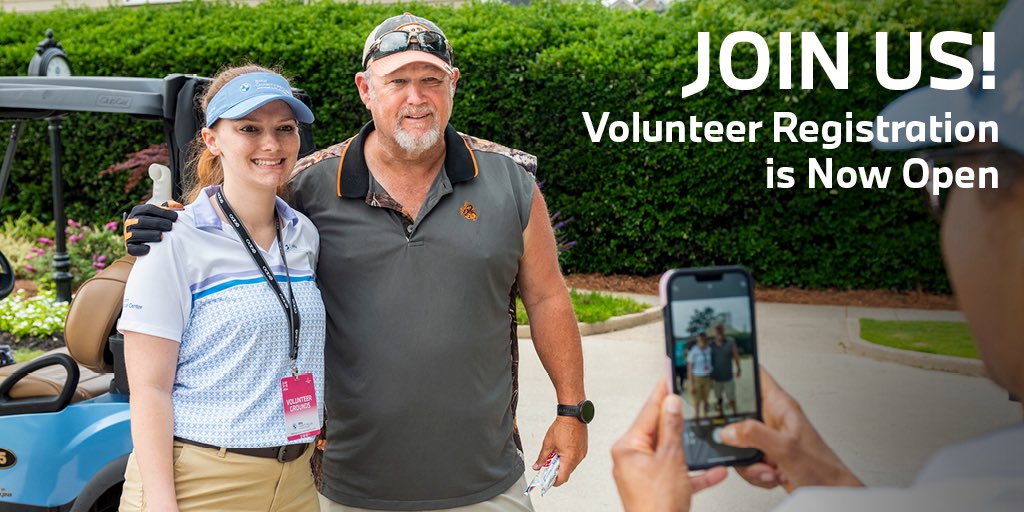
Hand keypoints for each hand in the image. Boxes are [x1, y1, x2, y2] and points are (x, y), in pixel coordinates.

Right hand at [123, 202, 180, 255]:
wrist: (146, 239)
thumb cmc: (157, 224)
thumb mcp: (161, 214)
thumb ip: (169, 209)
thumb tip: (179, 206)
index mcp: (137, 211)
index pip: (149, 209)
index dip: (163, 212)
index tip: (176, 217)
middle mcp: (130, 222)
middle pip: (142, 220)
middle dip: (157, 223)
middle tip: (170, 226)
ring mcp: (128, 234)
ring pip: (135, 234)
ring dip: (149, 235)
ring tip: (161, 236)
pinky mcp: (129, 247)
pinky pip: (132, 248)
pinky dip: (139, 248)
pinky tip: (149, 248)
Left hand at [533, 416, 587, 485]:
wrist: (572, 415)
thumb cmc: (562, 427)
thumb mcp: (548, 444)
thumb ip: (542, 458)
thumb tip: (537, 466)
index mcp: (569, 459)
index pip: (562, 478)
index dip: (554, 481)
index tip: (548, 480)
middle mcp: (578, 458)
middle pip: (567, 472)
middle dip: (557, 471)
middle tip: (549, 465)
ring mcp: (582, 453)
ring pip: (571, 465)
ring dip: (563, 464)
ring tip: (555, 454)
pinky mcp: (584, 449)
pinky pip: (576, 458)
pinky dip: (568, 458)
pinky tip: (562, 450)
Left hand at [612, 380, 726, 511]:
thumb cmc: (656, 505)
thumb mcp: (670, 458)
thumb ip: (672, 428)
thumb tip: (672, 402)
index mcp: (628, 447)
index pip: (648, 412)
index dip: (662, 392)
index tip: (668, 375)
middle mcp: (632, 459)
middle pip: (659, 431)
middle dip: (677, 420)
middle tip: (687, 398)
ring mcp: (644, 475)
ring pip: (670, 452)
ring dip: (689, 448)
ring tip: (700, 433)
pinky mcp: (658, 489)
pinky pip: (679, 474)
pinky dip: (695, 473)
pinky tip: (714, 471)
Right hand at [719, 369, 862, 491]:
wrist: (828, 493)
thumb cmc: (821, 467)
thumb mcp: (785, 448)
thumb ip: (754, 434)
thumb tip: (728, 430)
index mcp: (780, 405)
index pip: (756, 375)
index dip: (738, 370)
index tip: (719, 378)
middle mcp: (772, 418)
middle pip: (738, 414)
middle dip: (737, 435)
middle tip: (747, 446)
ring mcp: (768, 437)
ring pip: (738, 440)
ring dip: (748, 460)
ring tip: (766, 466)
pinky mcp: (765, 455)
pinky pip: (745, 459)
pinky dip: (754, 471)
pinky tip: (770, 473)